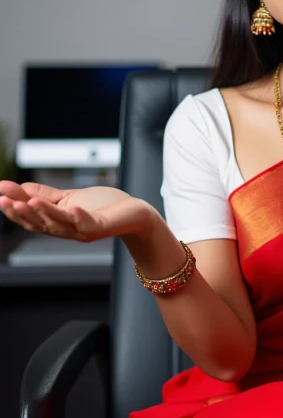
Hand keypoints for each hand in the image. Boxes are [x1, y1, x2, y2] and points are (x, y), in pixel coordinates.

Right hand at [0, 180, 153, 242]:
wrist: (133, 214)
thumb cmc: (102, 206)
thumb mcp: (67, 198)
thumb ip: (43, 195)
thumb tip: (13, 187)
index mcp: (57, 223)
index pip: (30, 219)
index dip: (13, 210)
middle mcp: (67, 231)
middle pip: (39, 224)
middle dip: (20, 213)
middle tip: (4, 199)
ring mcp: (83, 231)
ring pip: (59, 224)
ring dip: (43, 213)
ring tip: (28, 201)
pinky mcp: (101, 227)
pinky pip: (87, 223)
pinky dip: (79, 217)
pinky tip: (72, 208)